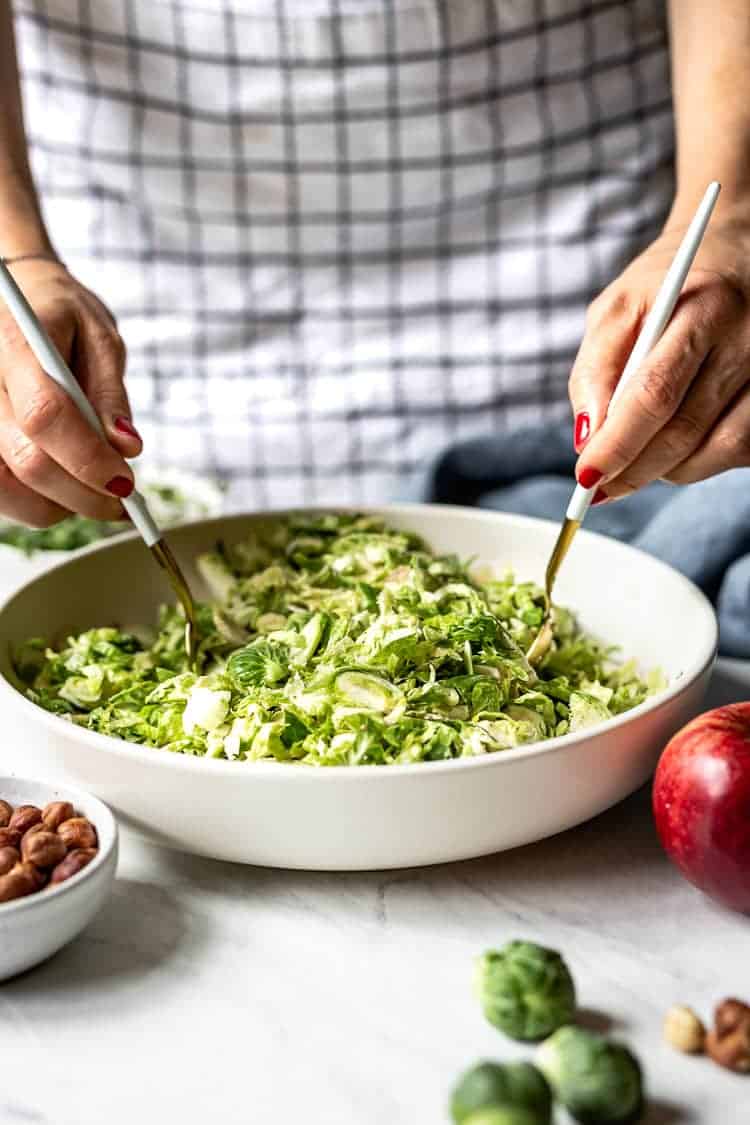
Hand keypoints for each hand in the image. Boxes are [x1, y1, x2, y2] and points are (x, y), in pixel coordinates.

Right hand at [0, 258, 140, 525]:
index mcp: (13, 344)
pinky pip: (0, 492)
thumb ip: (109, 394)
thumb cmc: (62, 317)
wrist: (18, 302)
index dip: (88, 458)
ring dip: (60, 504)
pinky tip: (64, 486)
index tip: (125, 482)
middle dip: (84, 493)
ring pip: (9, 489)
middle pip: (26, 461)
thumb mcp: (99, 339)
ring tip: (93, 489)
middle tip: (122, 496)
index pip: (44, 414)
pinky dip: (37, 502)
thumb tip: (127, 448)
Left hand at [569, 216, 749, 501]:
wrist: (740, 250)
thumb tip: (587, 438)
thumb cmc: (669, 283)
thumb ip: (595, 369)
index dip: (617, 443)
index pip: (654, 394)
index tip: (586, 474)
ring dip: (667, 471)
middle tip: (599, 486)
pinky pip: (741, 450)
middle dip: (634, 469)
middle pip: (685, 430)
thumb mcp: (619, 306)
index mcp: (705, 307)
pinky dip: (701, 461)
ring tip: (636, 463)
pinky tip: (677, 447)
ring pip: (718, 451)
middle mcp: (748, 339)